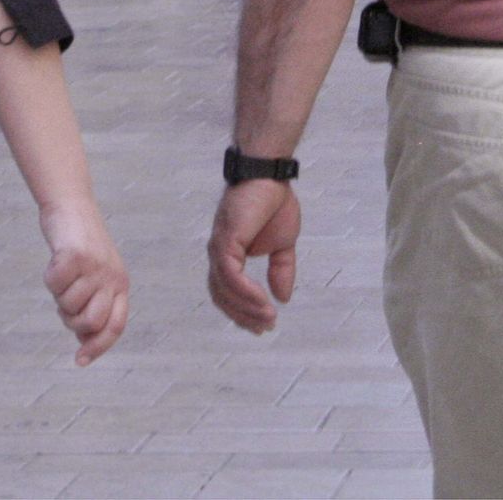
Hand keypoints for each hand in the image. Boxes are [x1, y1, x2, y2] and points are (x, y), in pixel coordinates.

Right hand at [40, 199, 128, 364]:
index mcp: (121, 284)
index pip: (115, 326)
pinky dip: (49, 277)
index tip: (80, 361)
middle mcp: (112, 276)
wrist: (72, 205)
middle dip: (71, 320)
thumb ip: (94, 304)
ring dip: (58, 294)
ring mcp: (95, 266)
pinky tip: (55, 261)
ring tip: (63, 273)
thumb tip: (84, 339)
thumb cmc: (80, 246)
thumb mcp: (95, 275)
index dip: (99, 347)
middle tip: (64, 302)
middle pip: (91, 322)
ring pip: (68, 305)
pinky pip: (54, 284)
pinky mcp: (76, 255)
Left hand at [207, 181, 299, 333]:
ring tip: (269, 318)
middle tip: (265, 328)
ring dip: (247, 308)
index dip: (242, 313)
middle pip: (221, 297)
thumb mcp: (284, 244)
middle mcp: (218, 254)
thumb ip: (281, 270)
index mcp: (229, 255)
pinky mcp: (225, 241)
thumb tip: (283, 298)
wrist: (270, 175)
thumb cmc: (273, 202)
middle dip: (243, 317)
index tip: (262, 328)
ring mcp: (219, 247)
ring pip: (224, 291)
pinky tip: (263, 301)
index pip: (227, 293)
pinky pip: (231, 276)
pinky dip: (246, 292)